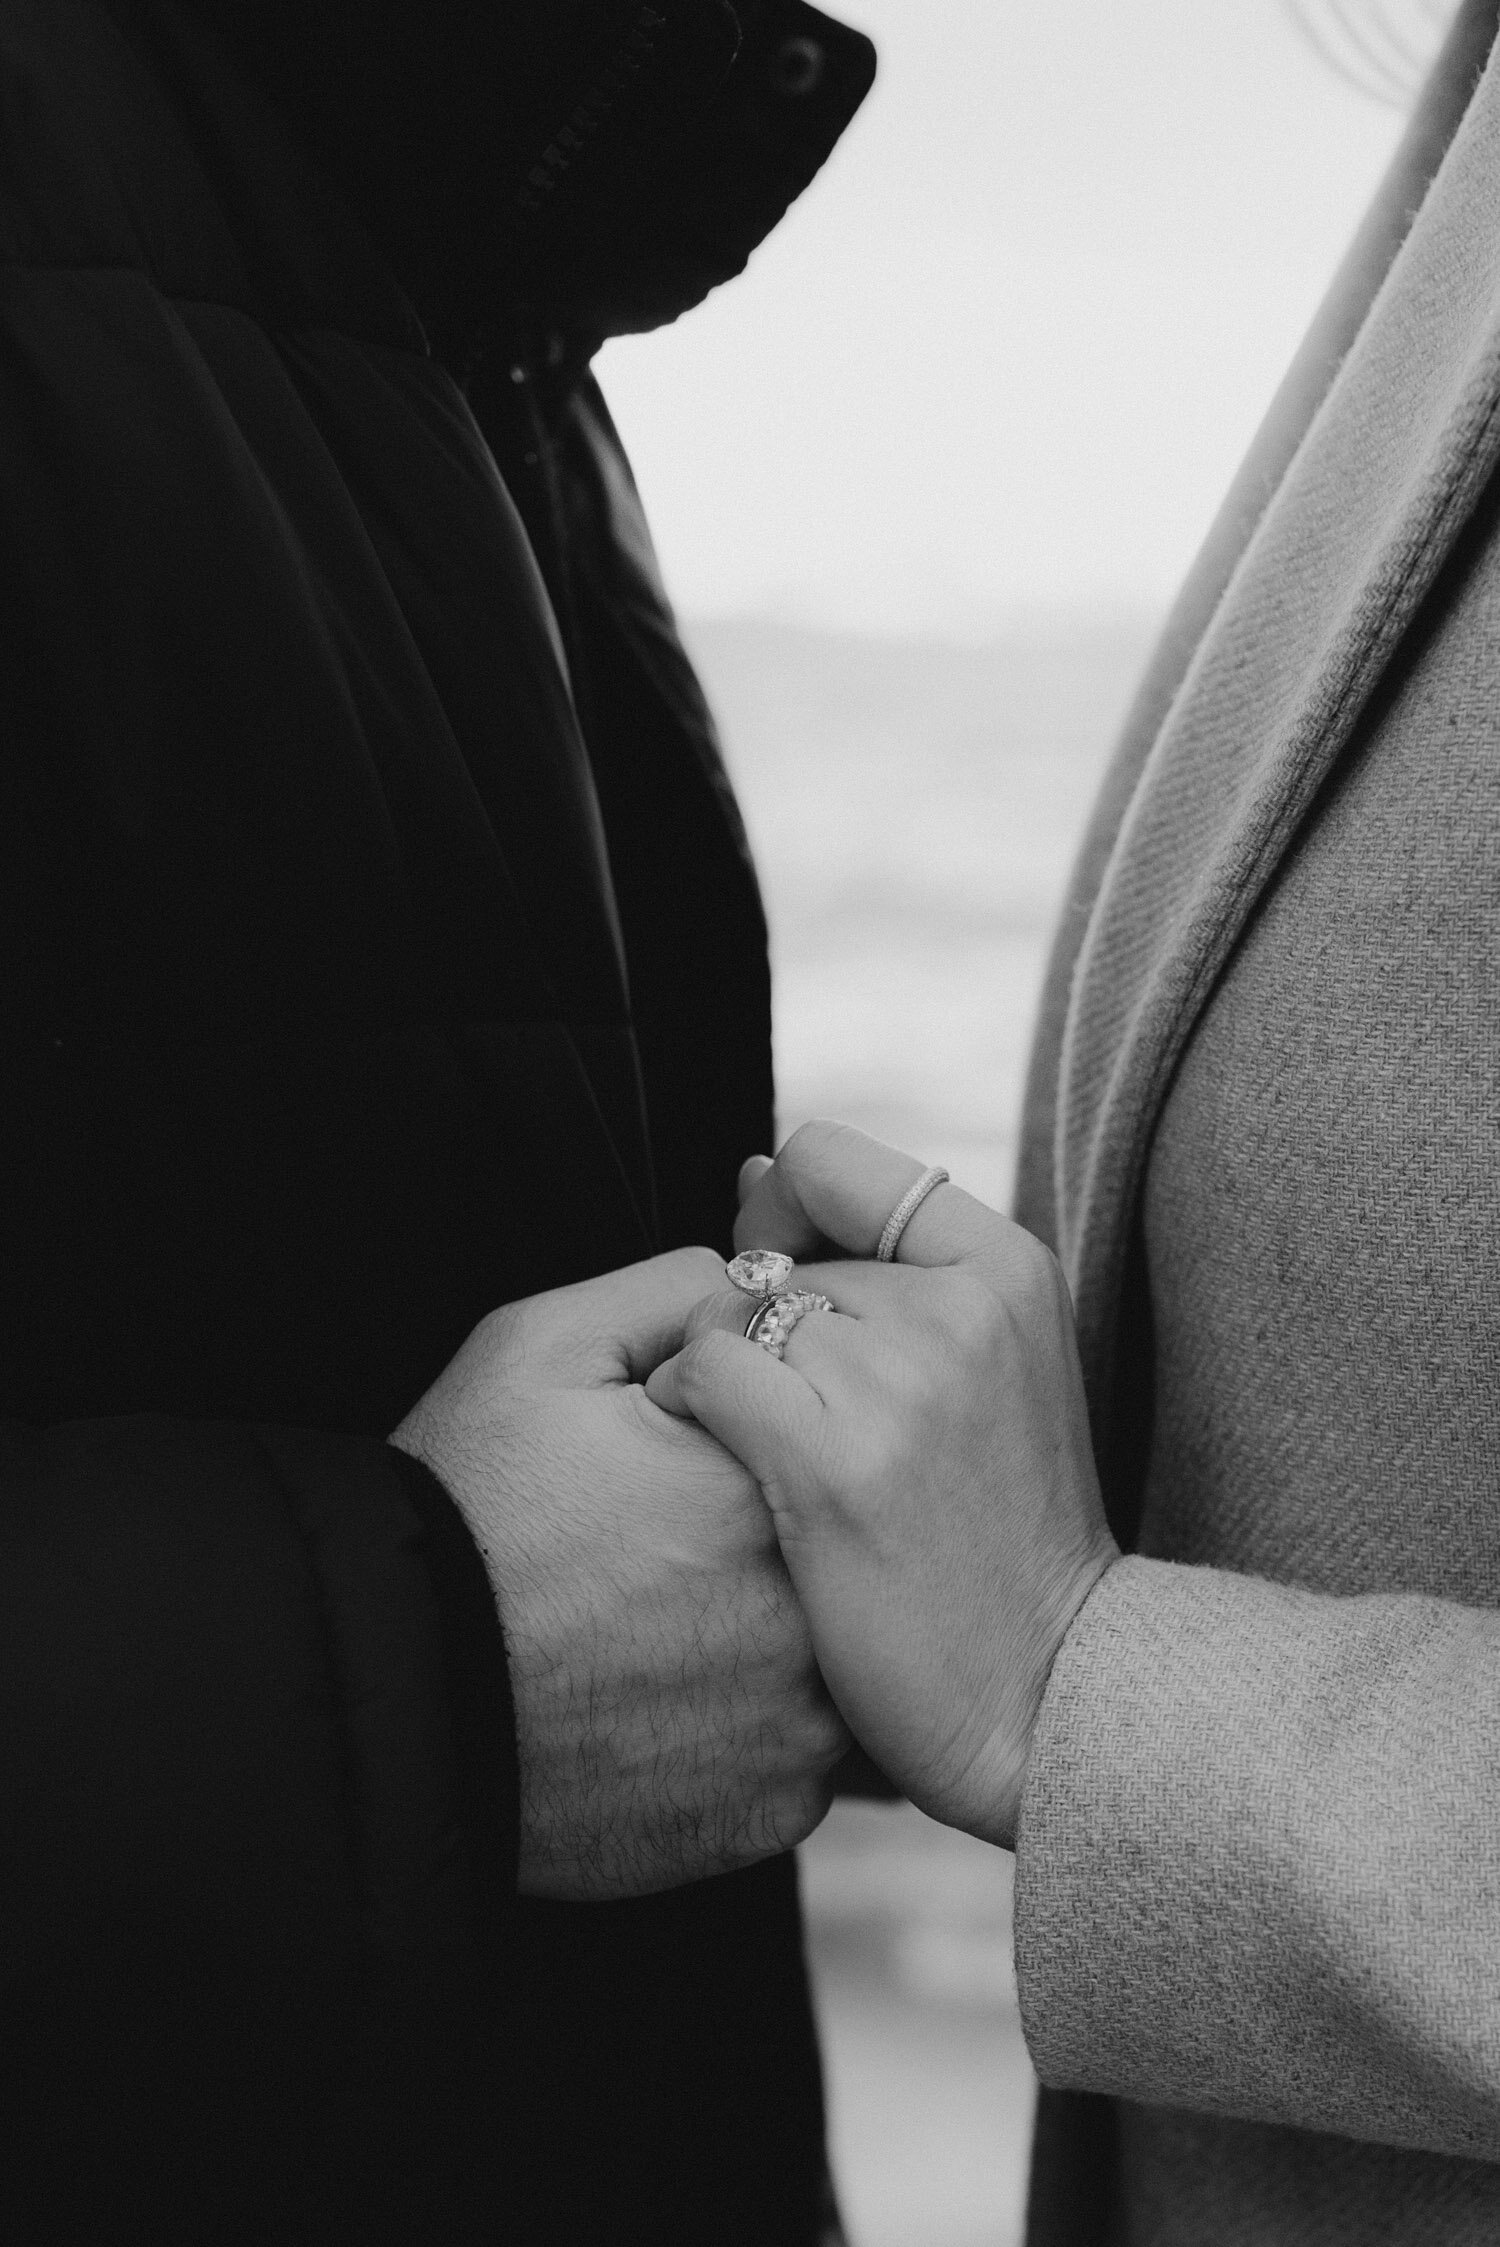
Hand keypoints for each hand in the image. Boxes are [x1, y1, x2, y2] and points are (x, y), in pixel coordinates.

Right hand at [390, 1249, 847, 1900]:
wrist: (392, 1694)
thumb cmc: (460, 1517)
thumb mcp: (543, 1348)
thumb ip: (676, 1291)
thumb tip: (761, 1290)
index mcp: (769, 1488)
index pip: (821, 1438)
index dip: (746, 1441)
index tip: (683, 1461)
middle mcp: (810, 1617)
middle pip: (834, 1553)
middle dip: (768, 1541)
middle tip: (664, 1550)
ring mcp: (798, 1731)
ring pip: (830, 1661)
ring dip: (769, 1640)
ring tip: (660, 1627)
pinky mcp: (769, 1814)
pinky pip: (793, 1757)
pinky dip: (743, 1730)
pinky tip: (662, 1702)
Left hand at [646, 1124, 1117, 1850]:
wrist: (1046, 1690)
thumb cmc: (997, 1536)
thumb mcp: (993, 1369)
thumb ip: (889, 1267)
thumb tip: (752, 1176)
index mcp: (1008, 1269)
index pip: (831, 1161)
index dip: (779, 1218)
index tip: (784, 1288)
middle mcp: (958, 1306)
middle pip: (775, 1257)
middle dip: (761, 1331)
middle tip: (809, 1428)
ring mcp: (898, 1379)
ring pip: (730, 1313)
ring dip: (720, 1382)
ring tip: (772, 1464)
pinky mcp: (831, 1457)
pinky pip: (703, 1371)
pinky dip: (687, 1413)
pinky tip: (728, 1474)